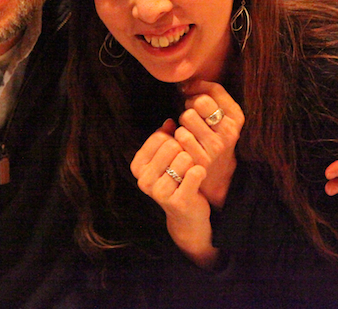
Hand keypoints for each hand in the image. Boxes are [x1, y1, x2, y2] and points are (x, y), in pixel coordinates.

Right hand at [131, 122, 217, 268]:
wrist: (187, 215)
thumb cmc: (176, 181)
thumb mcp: (166, 159)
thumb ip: (165, 138)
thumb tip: (169, 121)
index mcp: (137, 167)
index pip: (159, 137)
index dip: (174, 140)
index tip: (175, 153)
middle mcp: (143, 180)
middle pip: (172, 145)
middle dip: (183, 151)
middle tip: (184, 165)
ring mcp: (159, 192)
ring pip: (185, 157)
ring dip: (192, 163)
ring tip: (189, 174)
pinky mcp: (178, 201)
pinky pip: (195, 172)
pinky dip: (200, 172)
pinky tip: (198, 179)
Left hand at [177, 80, 243, 208]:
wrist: (217, 175)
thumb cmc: (214, 137)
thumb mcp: (222, 116)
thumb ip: (209, 94)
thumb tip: (185, 84)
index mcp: (236, 117)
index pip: (214, 90)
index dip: (198, 89)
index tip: (192, 96)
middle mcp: (229, 131)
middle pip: (199, 101)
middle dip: (190, 106)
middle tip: (192, 116)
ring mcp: (216, 146)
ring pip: (187, 117)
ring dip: (183, 123)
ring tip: (189, 131)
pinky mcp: (201, 159)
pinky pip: (180, 135)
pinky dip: (177, 137)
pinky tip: (184, 144)